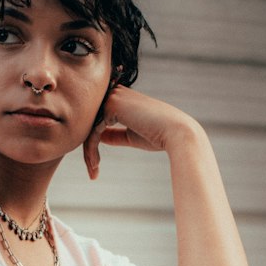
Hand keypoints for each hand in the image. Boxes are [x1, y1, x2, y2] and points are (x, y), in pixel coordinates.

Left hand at [83, 85, 200, 179]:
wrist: (177, 133)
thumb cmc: (159, 136)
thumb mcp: (131, 135)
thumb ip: (115, 134)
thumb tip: (97, 137)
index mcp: (121, 97)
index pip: (98, 120)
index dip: (94, 142)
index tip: (95, 163)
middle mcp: (115, 92)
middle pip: (90, 123)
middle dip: (88, 149)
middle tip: (92, 172)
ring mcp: (112, 97)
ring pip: (89, 127)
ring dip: (89, 153)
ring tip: (94, 172)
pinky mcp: (111, 105)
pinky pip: (93, 131)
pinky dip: (92, 150)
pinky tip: (96, 165)